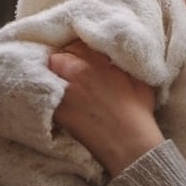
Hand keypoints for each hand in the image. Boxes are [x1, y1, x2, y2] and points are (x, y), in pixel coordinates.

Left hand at [49, 41, 162, 176]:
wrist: (128, 142)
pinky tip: (58, 98)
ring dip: (55, 74)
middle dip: (65, 59)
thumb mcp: (139, 78)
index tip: (84, 54)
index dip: (80, 48)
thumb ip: (124, 60)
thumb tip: (116, 53)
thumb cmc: (138, 112)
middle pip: (60, 55)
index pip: (79, 43)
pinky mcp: (58, 111)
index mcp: (98, 62)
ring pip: (50, 72)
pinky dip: (50, 94)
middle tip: (72, 67)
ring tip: (63, 82)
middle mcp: (78, 72)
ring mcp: (66, 92)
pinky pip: (46, 94)